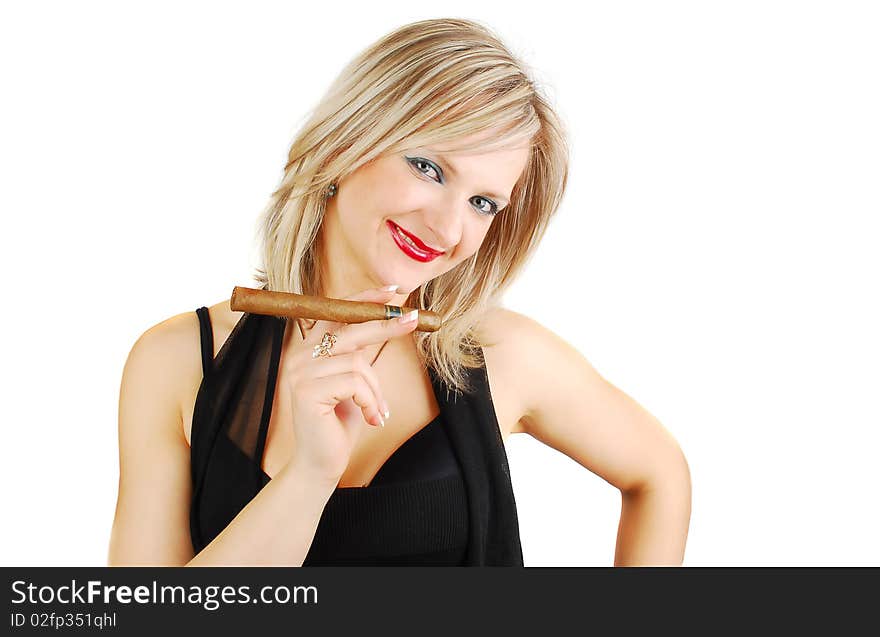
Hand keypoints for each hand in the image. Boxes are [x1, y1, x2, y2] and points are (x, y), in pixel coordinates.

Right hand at [278, 285, 419, 484]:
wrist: (322, 464)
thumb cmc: (340, 422)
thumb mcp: (353, 381)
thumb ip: (358, 354)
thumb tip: (388, 320)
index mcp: (308, 349)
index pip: (335, 313)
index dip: (363, 299)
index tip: (393, 291)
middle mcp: (299, 356)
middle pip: (349, 330)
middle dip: (385, 325)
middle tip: (413, 319)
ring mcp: (300, 373)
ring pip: (358, 364)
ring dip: (376, 390)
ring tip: (376, 411)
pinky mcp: (306, 391)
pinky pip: (355, 383)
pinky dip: (370, 401)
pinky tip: (370, 419)